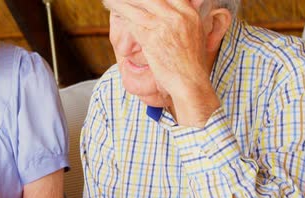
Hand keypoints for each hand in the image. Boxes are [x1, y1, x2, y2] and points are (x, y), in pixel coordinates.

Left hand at [105, 0, 219, 125]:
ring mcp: (165, 27)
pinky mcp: (152, 39)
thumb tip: (172, 12)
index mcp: (189, 13)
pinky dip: (122, 18)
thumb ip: (184, 20)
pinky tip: (114, 14)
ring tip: (108, 1)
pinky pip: (132, 24)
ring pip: (137, 8)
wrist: (190, 82)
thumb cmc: (190, 64)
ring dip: (120, 4)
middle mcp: (178, 17)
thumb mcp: (195, 35)